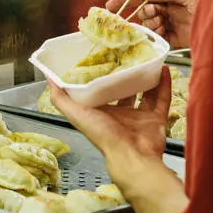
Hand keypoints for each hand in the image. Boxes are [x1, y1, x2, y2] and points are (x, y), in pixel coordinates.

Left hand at [49, 71, 170, 180]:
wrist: (132, 154)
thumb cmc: (103, 135)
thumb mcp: (75, 114)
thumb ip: (61, 99)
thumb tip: (48, 80)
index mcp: (100, 113)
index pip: (98, 92)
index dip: (98, 77)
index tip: (100, 59)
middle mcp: (118, 115)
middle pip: (121, 92)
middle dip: (122, 77)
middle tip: (125, 58)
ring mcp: (138, 118)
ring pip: (143, 94)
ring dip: (145, 79)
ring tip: (145, 61)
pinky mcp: (155, 120)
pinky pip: (161, 99)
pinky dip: (163, 85)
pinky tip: (163, 70)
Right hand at [107, 0, 197, 48]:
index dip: (125, 1)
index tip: (108, 6)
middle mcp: (169, 9)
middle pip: (144, 13)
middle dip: (143, 14)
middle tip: (154, 14)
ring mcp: (173, 24)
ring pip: (150, 26)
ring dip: (150, 26)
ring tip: (161, 24)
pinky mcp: (179, 39)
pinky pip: (160, 39)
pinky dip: (156, 38)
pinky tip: (160, 34)